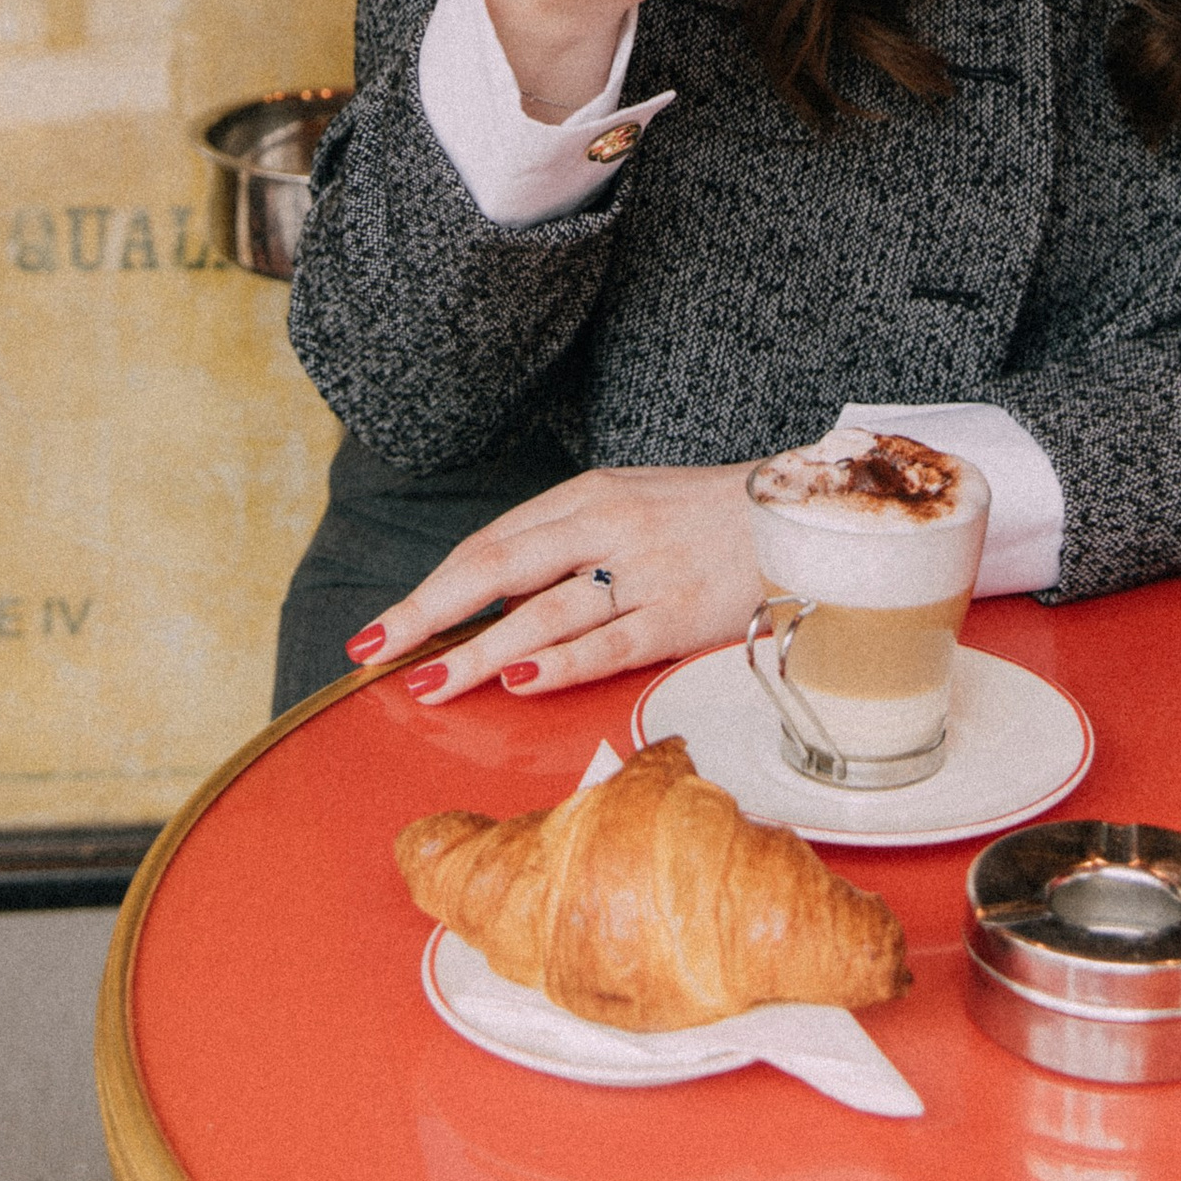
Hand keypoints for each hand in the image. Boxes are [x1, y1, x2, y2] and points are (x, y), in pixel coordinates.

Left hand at [350, 465, 760, 701]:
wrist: (805, 513)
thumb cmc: (707, 517)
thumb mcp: (631, 506)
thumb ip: (567, 544)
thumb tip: (492, 596)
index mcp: (589, 497)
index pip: (491, 545)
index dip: (433, 588)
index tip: (384, 628)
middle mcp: (608, 528)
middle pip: (499, 570)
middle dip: (430, 614)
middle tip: (376, 651)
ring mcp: (644, 572)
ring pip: (545, 613)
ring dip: (480, 652)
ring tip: (429, 684)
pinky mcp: (681, 615)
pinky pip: (610, 643)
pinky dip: (561, 662)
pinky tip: (519, 680)